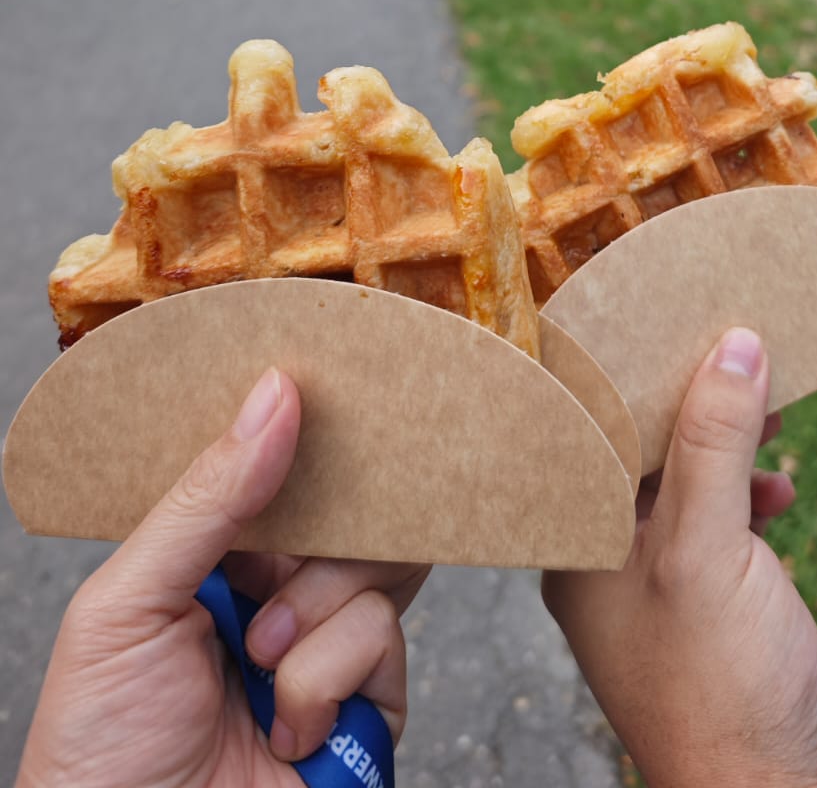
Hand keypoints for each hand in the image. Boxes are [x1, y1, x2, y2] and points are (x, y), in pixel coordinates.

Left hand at [18, 368, 428, 787]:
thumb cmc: (101, 753)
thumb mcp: (127, 606)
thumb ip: (204, 501)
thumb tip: (273, 397)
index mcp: (215, 558)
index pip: (277, 473)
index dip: (299, 444)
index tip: (317, 401)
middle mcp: (278, 594)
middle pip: (345, 512)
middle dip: (312, 542)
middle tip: (263, 582)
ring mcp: (327, 647)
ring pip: (375, 567)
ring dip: (311, 618)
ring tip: (259, 667)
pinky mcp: (369, 704)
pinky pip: (383, 638)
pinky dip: (325, 681)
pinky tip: (286, 725)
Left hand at [542, 330, 816, 787]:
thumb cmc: (720, 691)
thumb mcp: (707, 549)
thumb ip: (714, 443)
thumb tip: (734, 346)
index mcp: (580, 547)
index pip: (589, 434)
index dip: (626, 374)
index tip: (662, 317)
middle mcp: (614, 560)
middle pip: (645, 449)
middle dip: (689, 398)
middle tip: (730, 343)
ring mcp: (671, 581)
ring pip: (693, 479)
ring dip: (730, 439)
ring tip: (768, 404)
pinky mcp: (725, 599)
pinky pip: (732, 516)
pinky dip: (757, 489)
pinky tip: (785, 487)